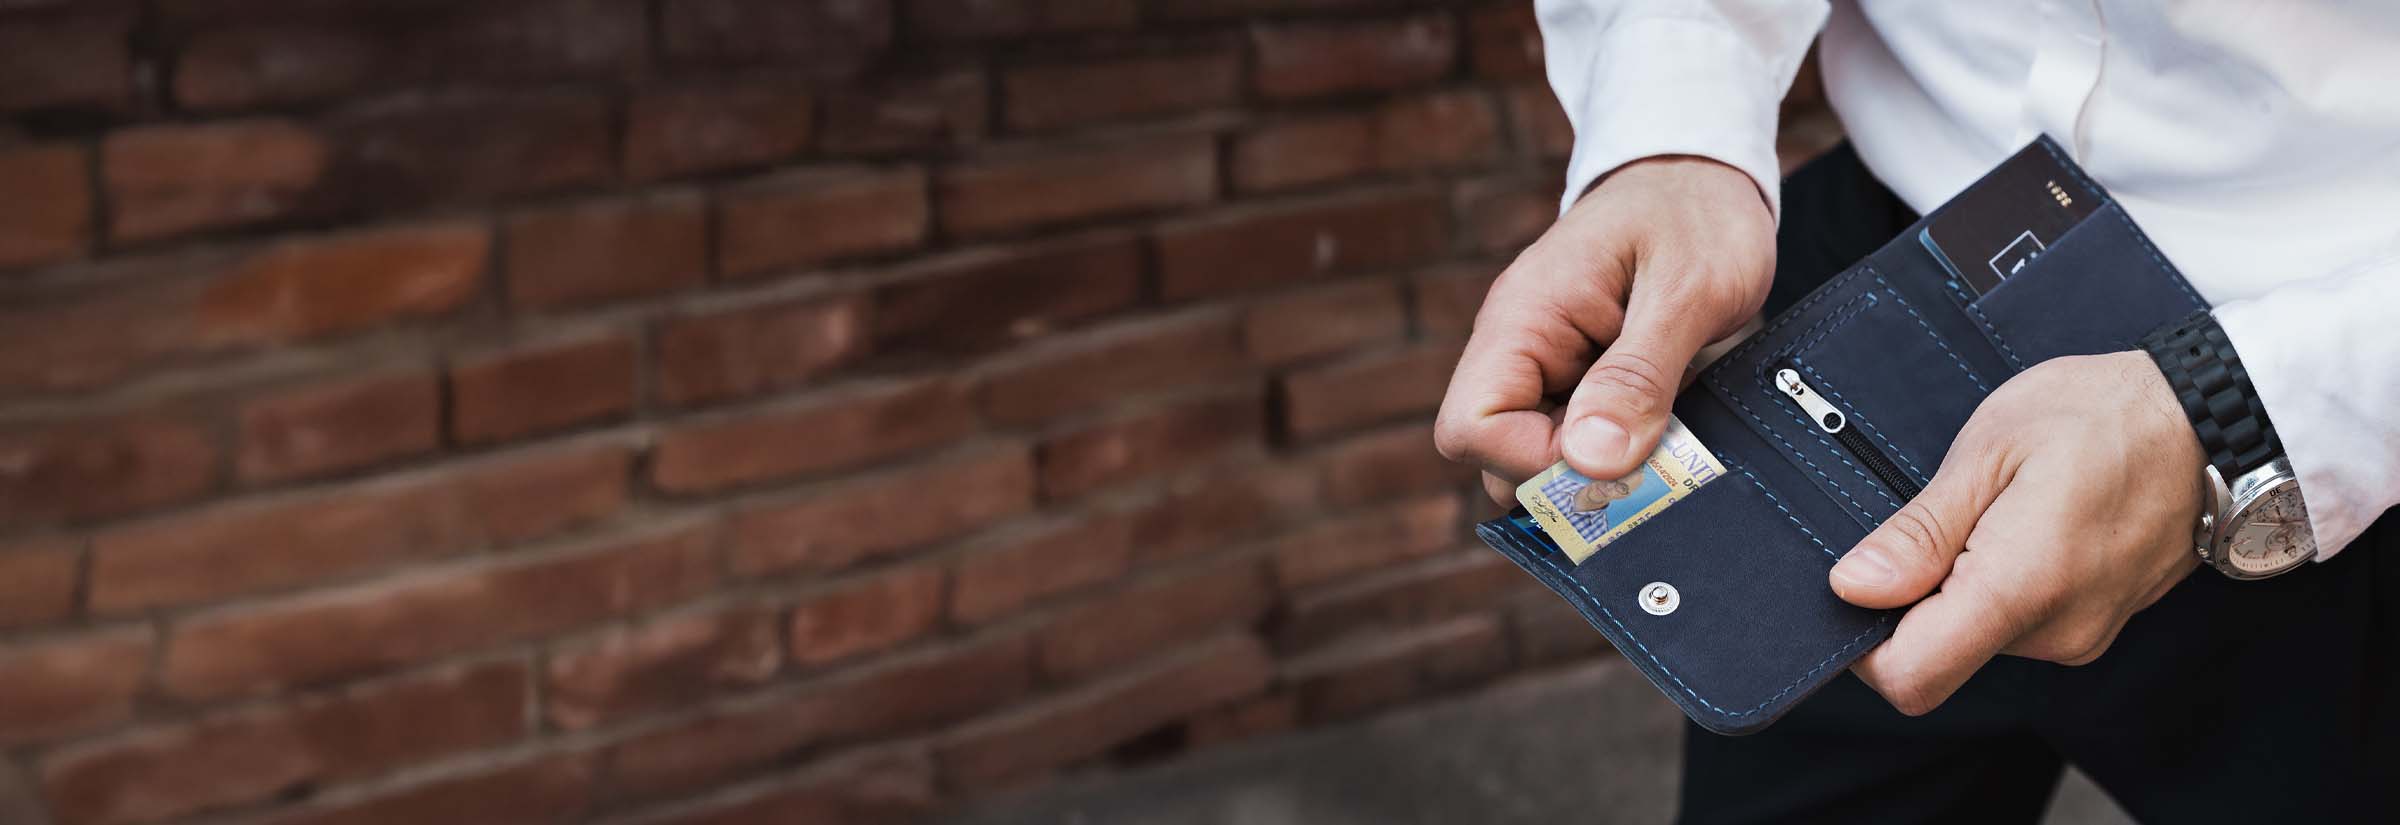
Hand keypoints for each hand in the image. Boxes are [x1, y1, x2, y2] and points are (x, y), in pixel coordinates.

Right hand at [1434, 156, 1774, 502]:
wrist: (1706, 178)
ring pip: (1538, 463)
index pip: (1471, 427)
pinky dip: (1620, 456)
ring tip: (1665, 432)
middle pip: (1496, 460)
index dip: (1535, 462)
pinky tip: (1665, 428)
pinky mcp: (1577, 386)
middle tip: (1652, 451)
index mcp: (1522, 319)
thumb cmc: (1697, 215)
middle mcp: (1518, 350)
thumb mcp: (1688, 289)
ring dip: (1602, 470)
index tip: (1614, 453)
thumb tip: (1592, 462)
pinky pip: (1577, 448)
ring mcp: (1545, 371)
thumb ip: (1639, 375)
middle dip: (1571, 477)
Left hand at [1829, 351, 2205, 714]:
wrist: (2212, 419)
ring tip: (1993, 509)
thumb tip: (1852, 586)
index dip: (1863, 646)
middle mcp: (2055, 633)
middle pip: (1936, 654)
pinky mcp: (2093, 626)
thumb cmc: (2103, 415)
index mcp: (2021, 589)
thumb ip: (1920, 532)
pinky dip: (1994, 584)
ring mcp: (2080, 636)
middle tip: (1943, 517)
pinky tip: (2018, 524)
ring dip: (1957, 584)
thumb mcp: (1990, 451)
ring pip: (1973, 637)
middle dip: (1911, 599)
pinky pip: (2015, 623)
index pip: (1911, 678)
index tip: (1856, 586)